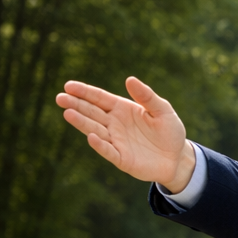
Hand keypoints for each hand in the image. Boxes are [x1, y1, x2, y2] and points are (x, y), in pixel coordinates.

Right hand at [56, 77, 196, 190]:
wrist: (177, 158)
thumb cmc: (169, 131)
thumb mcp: (163, 110)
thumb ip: (147, 96)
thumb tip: (130, 79)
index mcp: (122, 109)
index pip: (99, 98)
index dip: (84, 92)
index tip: (68, 85)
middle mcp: (114, 124)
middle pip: (91, 112)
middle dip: (76, 104)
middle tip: (60, 98)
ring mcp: (116, 141)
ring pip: (95, 129)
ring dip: (82, 123)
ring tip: (68, 113)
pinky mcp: (121, 158)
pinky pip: (108, 151)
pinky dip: (100, 145)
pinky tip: (91, 137)